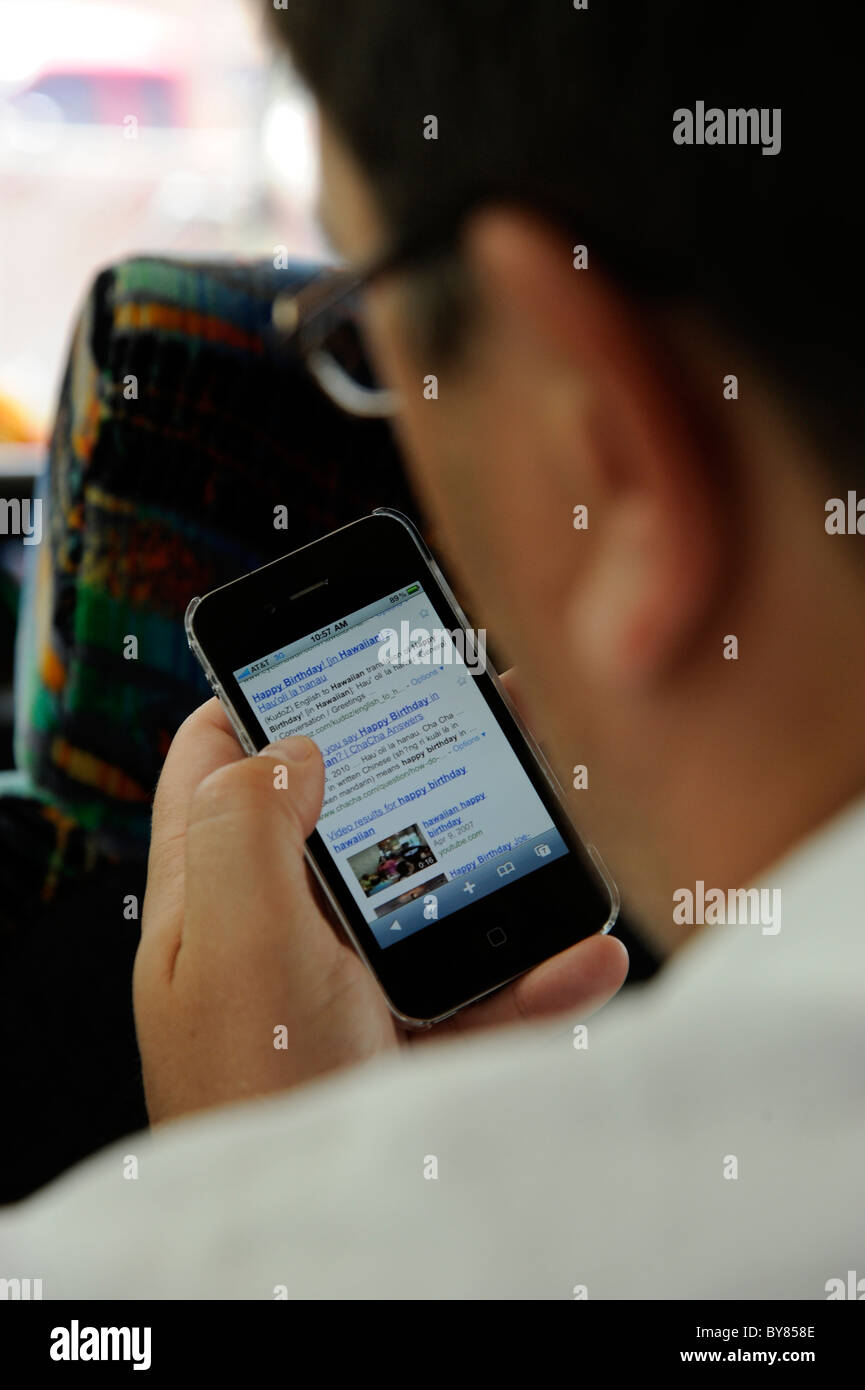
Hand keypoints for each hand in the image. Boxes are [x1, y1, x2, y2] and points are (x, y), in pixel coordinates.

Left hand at [134, 695, 627, 1123]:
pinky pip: (480, 994)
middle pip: (337, 816)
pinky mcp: (405, 1047)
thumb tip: (293, 745)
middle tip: (469, 701)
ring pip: (422, 896)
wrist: (330, 1250)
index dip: (261, 696)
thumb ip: (246, 822)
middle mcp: (275, 937)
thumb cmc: (259, 1094)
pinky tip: (587, 958)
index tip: (329, 650)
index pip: (214, 766)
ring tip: (549, 806)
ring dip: (490, 860)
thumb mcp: (237, 941)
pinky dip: (536, 975)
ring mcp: (344, 993)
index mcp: (215, 898)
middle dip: (404, 758)